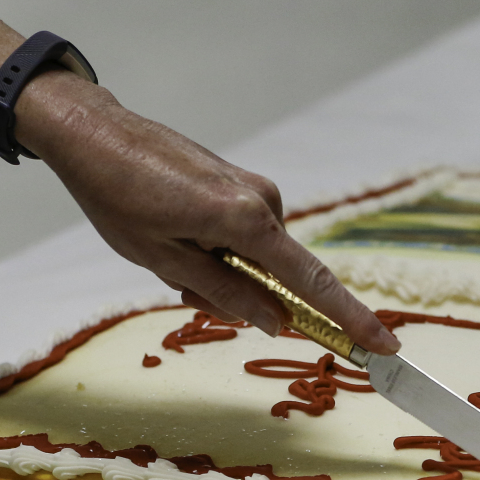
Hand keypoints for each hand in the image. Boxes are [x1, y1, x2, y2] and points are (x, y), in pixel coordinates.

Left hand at [17, 72, 399, 355]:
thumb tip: (276, 321)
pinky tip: (174, 233)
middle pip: (276, 276)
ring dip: (219, 271)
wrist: (95, 133)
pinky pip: (244, 237)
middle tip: (178, 284)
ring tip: (167, 251)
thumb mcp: (164, 260)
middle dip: (237, 295)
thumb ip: (225, 293)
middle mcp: (262, 200)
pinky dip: (216, 250)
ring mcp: (253, 188)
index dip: (349, 319)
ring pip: (255, 260)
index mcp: (246, 221)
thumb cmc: (119, 197)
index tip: (384, 346)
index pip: (310, 283)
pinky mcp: (240, 183)